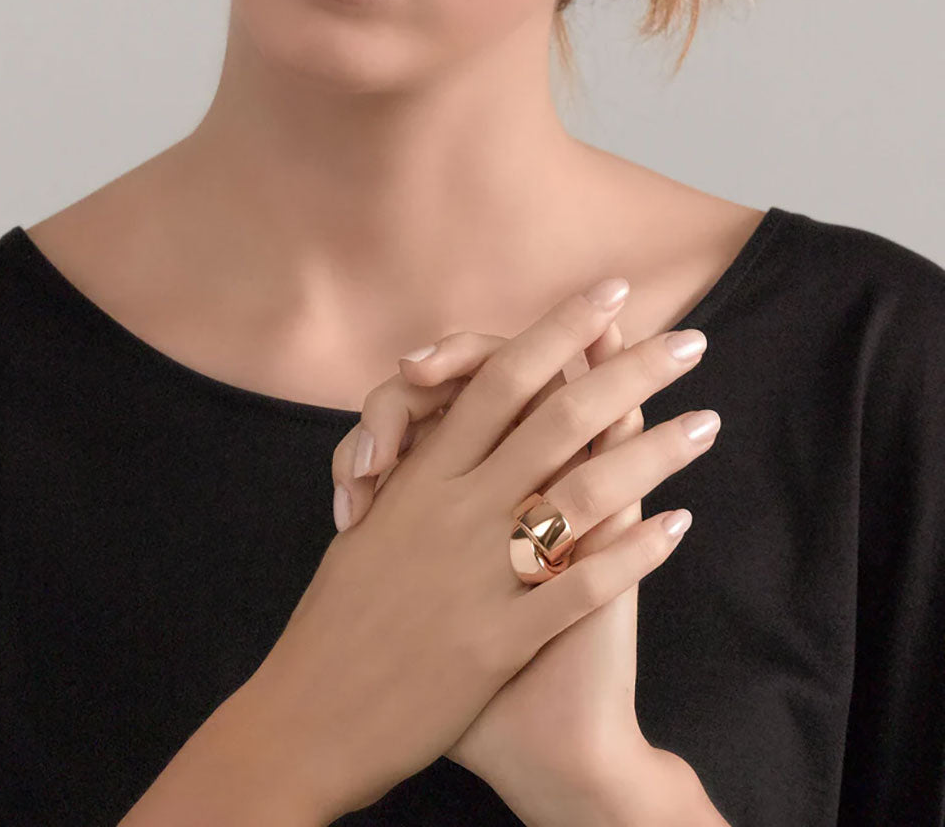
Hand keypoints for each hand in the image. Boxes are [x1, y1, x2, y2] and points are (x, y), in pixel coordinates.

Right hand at [330, 291, 720, 820]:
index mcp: (418, 477)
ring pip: (585, 493)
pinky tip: (678, 523)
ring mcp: (479, 573)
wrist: (306, 718)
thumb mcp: (369, 530)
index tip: (609, 296)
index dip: (557, 330)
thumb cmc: (333, 620)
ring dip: (655, 453)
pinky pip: (579, 585)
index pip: (497, 378)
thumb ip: (413, 477)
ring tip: (708, 423)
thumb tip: (451, 429)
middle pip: (557, 417)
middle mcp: (453, 511)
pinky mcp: (498, 638)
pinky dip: (633, 551)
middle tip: (690, 342)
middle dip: (630, 372)